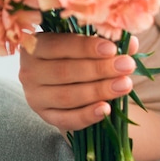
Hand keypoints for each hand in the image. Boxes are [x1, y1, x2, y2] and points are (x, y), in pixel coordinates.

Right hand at [19, 32, 138, 135]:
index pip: (59, 45)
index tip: (112, 49)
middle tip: (126, 66)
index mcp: (36, 46)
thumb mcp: (91, 44)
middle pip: (64, 72)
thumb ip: (108, 41)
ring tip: (125, 85)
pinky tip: (106, 109)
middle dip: (99, 69)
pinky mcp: (46, 116)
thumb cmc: (83, 55)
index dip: (86, 47)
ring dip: (98, 91)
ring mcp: (35, 96)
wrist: (74, 83)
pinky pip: (66, 119)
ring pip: (67, 96)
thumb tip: (130, 42)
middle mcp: (29, 71)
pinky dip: (87, 115)